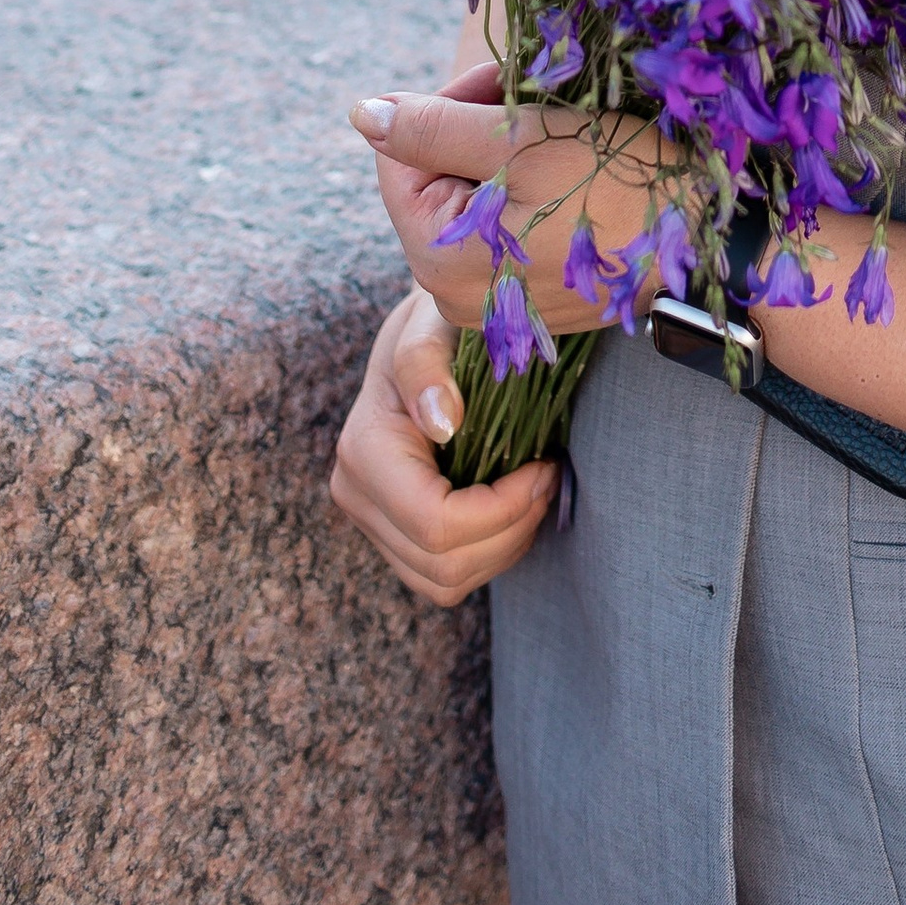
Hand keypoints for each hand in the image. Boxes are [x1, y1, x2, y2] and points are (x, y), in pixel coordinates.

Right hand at [329, 290, 556, 604]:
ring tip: (535, 490)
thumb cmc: (439, 322)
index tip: (545, 466)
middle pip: (442, 564)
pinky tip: (514, 507)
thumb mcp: (433, 322)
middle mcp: (355, 495)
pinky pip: (445, 579)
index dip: (501, 509)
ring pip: (445, 582)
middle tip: (549, 476)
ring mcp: (371, 522)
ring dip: (504, 547)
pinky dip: (490, 553)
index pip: (434, 523)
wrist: (428, 336)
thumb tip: (442, 422)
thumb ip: (427, 363)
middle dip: (511, 529)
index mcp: (363, 450)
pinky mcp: (394, 536)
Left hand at [349, 63, 663, 335]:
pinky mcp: (536, 297)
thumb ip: (430, 127)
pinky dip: (532, 186)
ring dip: (507, 150)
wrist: (711, 238)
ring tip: (561, 123)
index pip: (401, 157)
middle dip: (477, 125)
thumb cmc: (617, 183)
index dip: (445, 103)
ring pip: (475, 199)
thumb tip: (358, 113)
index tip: (506, 78)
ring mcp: (498, 302)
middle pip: (436, 179)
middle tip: (537, 92)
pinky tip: (576, 164)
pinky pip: (508, 228)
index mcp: (436, 260)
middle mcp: (454, 295)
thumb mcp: (520, 141)